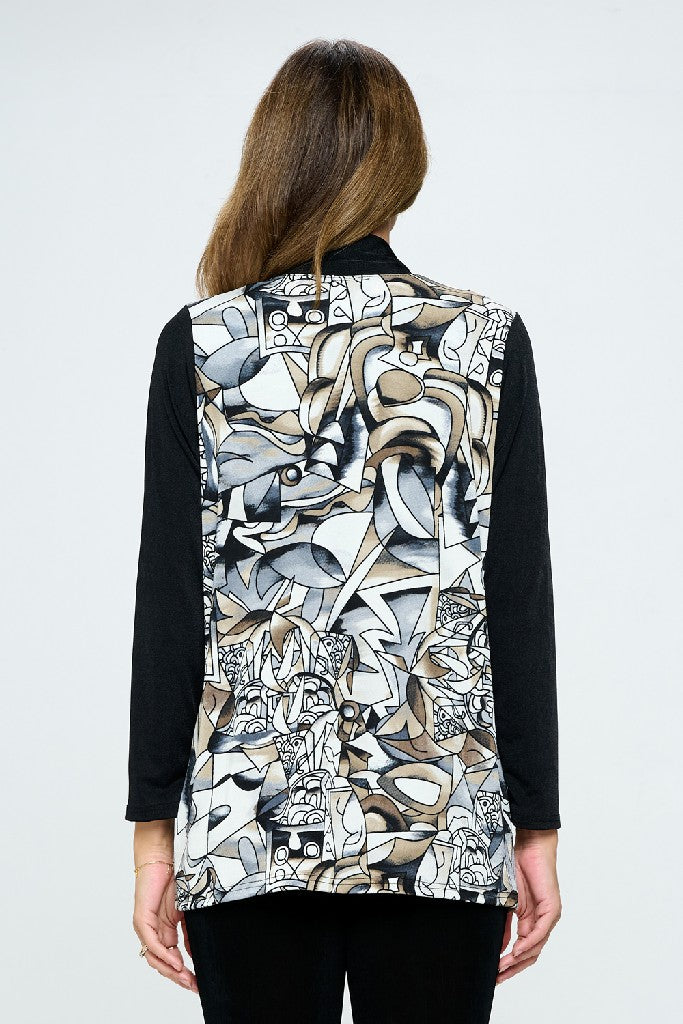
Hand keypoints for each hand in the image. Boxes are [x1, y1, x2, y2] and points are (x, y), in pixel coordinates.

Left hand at [132, 826, 197, 993]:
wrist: (165, 854)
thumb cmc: (177, 876)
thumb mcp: (189, 909)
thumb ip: (190, 931)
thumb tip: (195, 953)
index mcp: (166, 930)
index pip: (172, 958)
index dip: (184, 972)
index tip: (198, 982)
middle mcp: (154, 932)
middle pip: (163, 963)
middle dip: (179, 977)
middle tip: (194, 987)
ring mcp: (146, 927)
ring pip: (155, 958)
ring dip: (171, 971)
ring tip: (187, 979)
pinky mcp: (142, 920)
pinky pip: (152, 944)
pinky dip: (164, 956)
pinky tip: (177, 963)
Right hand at [497, 828, 560, 983]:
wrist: (530, 845)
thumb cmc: (517, 867)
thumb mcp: (506, 900)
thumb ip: (505, 924)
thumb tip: (501, 947)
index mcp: (531, 921)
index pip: (523, 950)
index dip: (509, 964)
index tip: (494, 974)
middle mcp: (542, 922)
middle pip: (530, 954)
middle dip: (513, 968)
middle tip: (497, 978)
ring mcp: (548, 916)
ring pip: (537, 947)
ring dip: (520, 960)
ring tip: (503, 967)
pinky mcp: (551, 909)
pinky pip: (540, 932)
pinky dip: (528, 943)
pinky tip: (516, 951)